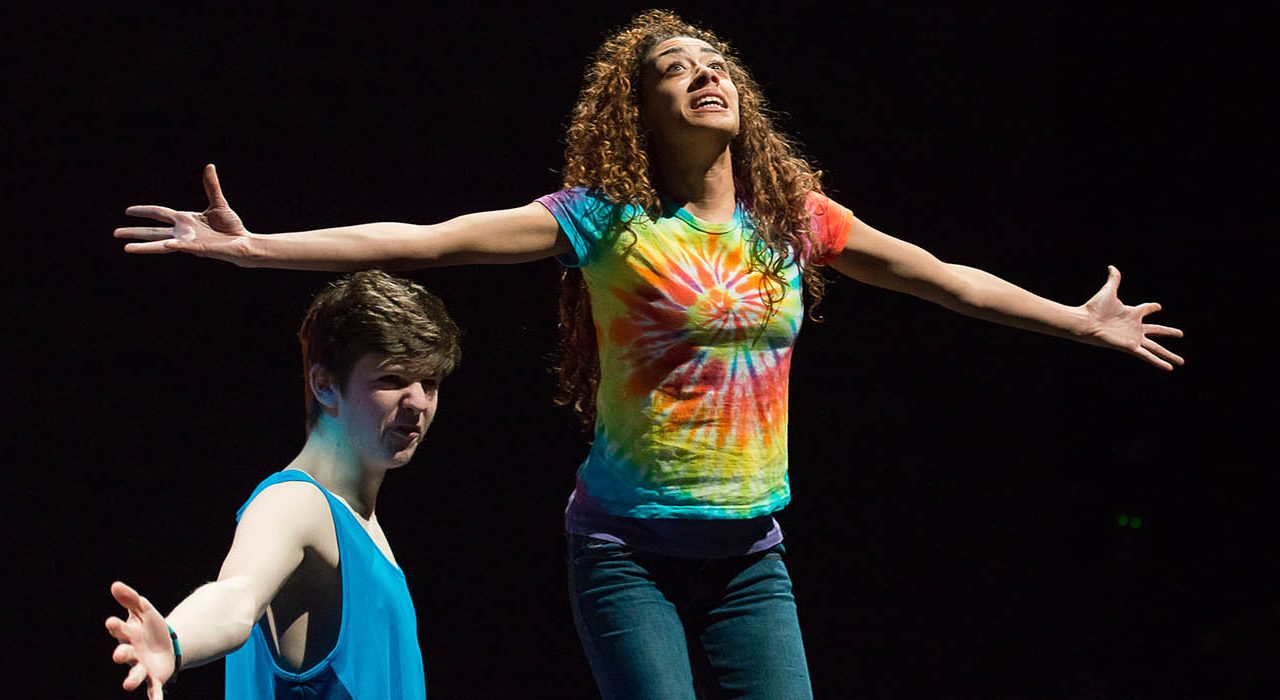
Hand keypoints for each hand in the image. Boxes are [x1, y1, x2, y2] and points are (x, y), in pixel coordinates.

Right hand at [105, 581, 174, 699]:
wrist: (166, 644)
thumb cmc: (150, 626)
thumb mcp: (143, 610)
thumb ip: (130, 599)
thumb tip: (115, 585)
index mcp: (128, 635)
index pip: (120, 629)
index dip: (116, 626)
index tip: (112, 622)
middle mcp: (131, 653)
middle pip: (124, 654)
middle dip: (121, 654)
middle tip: (119, 655)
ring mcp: (141, 666)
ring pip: (135, 674)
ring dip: (131, 679)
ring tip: (128, 685)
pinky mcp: (154, 678)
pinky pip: (153, 690)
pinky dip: (155, 698)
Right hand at [115, 164, 252, 264]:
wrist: (243, 242)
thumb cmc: (231, 226)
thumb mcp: (218, 203)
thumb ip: (211, 186)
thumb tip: (209, 166)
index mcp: (185, 220)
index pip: (159, 213)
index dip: (144, 211)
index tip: (128, 211)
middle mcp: (183, 232)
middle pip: (153, 231)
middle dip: (134, 232)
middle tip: (115, 233)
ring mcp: (188, 242)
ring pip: (161, 244)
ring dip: (144, 246)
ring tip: (126, 248)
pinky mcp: (198, 249)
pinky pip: (182, 247)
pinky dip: (174, 245)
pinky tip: (165, 245)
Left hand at [1080, 266, 1183, 369]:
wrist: (1086, 322)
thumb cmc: (1095, 308)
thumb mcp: (1108, 291)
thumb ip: (1113, 280)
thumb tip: (1112, 267)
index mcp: (1131, 313)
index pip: (1146, 309)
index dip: (1152, 307)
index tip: (1158, 307)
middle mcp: (1134, 327)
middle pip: (1156, 330)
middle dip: (1168, 332)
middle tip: (1181, 334)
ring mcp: (1134, 338)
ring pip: (1156, 348)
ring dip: (1168, 355)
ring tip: (1181, 362)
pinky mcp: (1131, 347)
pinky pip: (1148, 356)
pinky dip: (1158, 362)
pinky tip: (1169, 368)